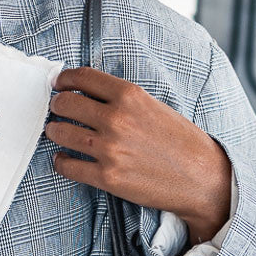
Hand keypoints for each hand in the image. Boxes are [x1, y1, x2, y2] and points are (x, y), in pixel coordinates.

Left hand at [45, 66, 231, 245]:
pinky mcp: (107, 176)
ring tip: (56, 132)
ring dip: (54, 131)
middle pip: (66, 103)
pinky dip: (61, 161)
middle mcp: (116, 119)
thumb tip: (89, 93)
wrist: (202, 178)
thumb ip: (123, 99)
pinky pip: (67, 165)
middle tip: (57, 109)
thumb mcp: (154, 106)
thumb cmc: (181, 142)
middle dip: (57, 105)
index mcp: (130, 95)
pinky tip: (63, 158)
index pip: (83, 77)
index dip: (64, 79)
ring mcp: (109, 148)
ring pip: (61, 132)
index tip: (59, 84)